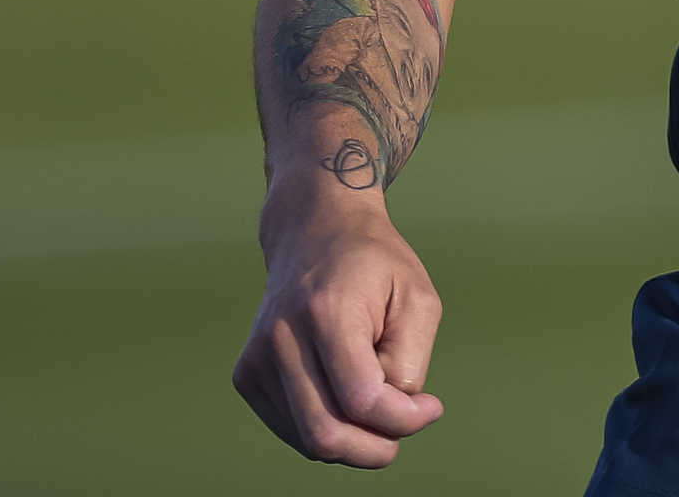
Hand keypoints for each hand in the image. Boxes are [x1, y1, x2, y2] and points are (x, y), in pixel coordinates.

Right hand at [233, 187, 445, 466]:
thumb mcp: (417, 299)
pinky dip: (328, 428)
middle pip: (326, 434)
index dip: (404, 419)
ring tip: (380, 406)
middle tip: (405, 427)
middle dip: (376, 448)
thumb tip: (392, 419)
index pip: (361, 399)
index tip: (431, 407)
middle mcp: (281, 338)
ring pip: (308, 440)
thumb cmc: (375, 264)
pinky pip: (293, 429)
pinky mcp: (246, 375)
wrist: (314, 231)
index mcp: (326, 313)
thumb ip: (410, 363)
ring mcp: (256, 359)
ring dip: (354, 440)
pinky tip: (347, 397)